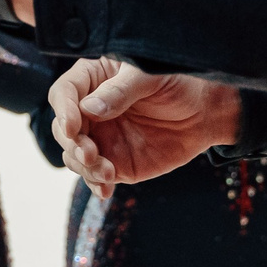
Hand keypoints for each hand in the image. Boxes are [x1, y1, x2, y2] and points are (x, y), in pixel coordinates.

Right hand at [49, 59, 241, 191]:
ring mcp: (100, 137)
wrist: (203, 112)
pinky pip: (94, 175)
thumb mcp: (151, 77)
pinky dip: (95, 184)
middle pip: (63, 128)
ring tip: (108, 172)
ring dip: (84, 167)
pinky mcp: (114, 161)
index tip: (73, 127)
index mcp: (94, 79)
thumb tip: (89, 108)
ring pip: (73, 155)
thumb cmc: (177, 83)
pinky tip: (105, 190)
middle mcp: (89, 110)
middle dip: (73, 144)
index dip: (64, 110)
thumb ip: (121, 90)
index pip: (64, 93)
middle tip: (91, 153)